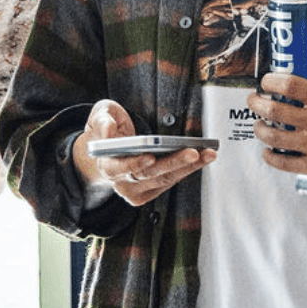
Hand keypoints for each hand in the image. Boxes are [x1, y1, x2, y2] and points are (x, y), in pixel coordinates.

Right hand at [72, 99, 212, 206]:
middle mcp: (121, 182)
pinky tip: (202, 158)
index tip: (149, 156)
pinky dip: (188, 170)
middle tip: (192, 152)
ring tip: (207, 153)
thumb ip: (103, 121)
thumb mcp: (100, 116)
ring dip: (188, 167)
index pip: (120, 168)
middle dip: (173, 163)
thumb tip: (108, 131)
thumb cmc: (106, 129)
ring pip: (165, 180)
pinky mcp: (151, 191)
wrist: (108, 148)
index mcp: (106, 165)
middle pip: (150, 175)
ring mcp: (137, 189)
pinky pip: (171, 181)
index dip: (134, 164)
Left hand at [247, 74, 306, 182]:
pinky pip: (285, 163)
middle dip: (257, 103)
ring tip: (259, 124)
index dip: (270, 81)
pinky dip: (270, 156)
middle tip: (254, 101)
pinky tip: (267, 150)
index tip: (265, 82)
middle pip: (275, 109)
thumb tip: (301, 78)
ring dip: (259, 128)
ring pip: (274, 136)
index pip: (290, 85)